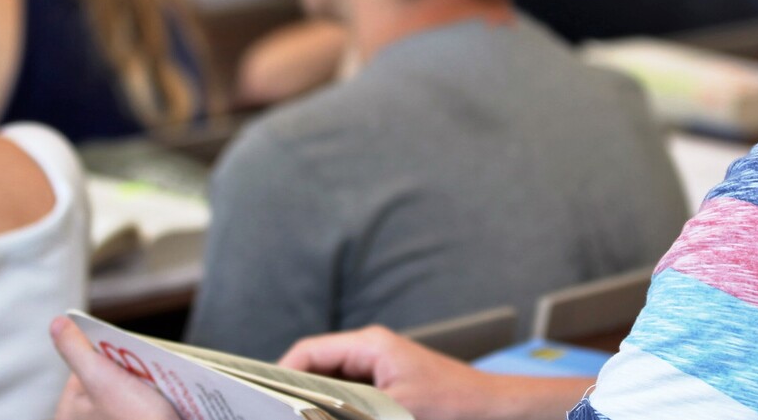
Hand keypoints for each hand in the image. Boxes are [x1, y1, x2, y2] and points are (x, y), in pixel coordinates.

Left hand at [49, 317, 181, 419]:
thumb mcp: (101, 379)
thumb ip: (76, 350)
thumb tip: (57, 323)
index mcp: (68, 414)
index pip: (85, 367)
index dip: (108, 356)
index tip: (129, 354)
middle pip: (107, 383)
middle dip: (129, 373)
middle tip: (148, 371)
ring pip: (127, 398)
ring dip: (145, 388)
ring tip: (160, 386)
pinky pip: (141, 412)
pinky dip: (154, 406)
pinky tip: (166, 404)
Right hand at [279, 326, 576, 419]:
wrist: (498, 411)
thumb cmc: (455, 406)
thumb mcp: (393, 414)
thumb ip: (345, 415)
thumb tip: (312, 414)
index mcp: (369, 345)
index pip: (306, 353)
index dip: (278, 376)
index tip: (259, 401)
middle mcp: (371, 352)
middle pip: (314, 369)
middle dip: (292, 394)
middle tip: (270, 414)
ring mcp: (381, 370)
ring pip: (330, 386)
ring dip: (314, 405)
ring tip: (291, 417)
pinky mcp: (390, 389)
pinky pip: (350, 398)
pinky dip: (335, 411)